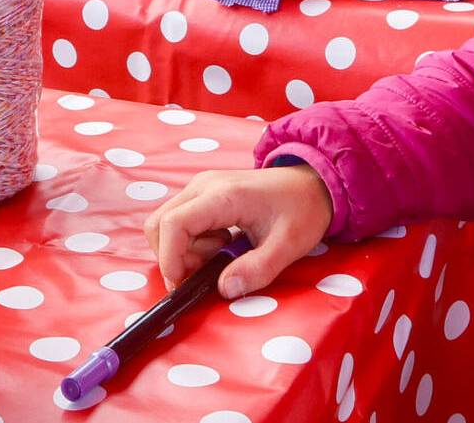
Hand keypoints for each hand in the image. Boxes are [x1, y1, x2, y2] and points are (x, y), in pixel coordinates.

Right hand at [144, 165, 333, 298]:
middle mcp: (204, 186)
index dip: (170, 259)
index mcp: (223, 194)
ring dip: (185, 251)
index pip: (173, 224)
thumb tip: (224, 289)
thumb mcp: (289, 244)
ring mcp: (201, 188)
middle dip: (175, 257)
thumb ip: (258, 268)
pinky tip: (223, 245)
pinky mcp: (203, 196)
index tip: (183, 285)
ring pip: (167, 225)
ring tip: (224, 254)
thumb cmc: (303, 210)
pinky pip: (180, 223)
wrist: (313, 184)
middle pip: (160, 224)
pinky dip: (192, 243)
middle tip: (209, 269)